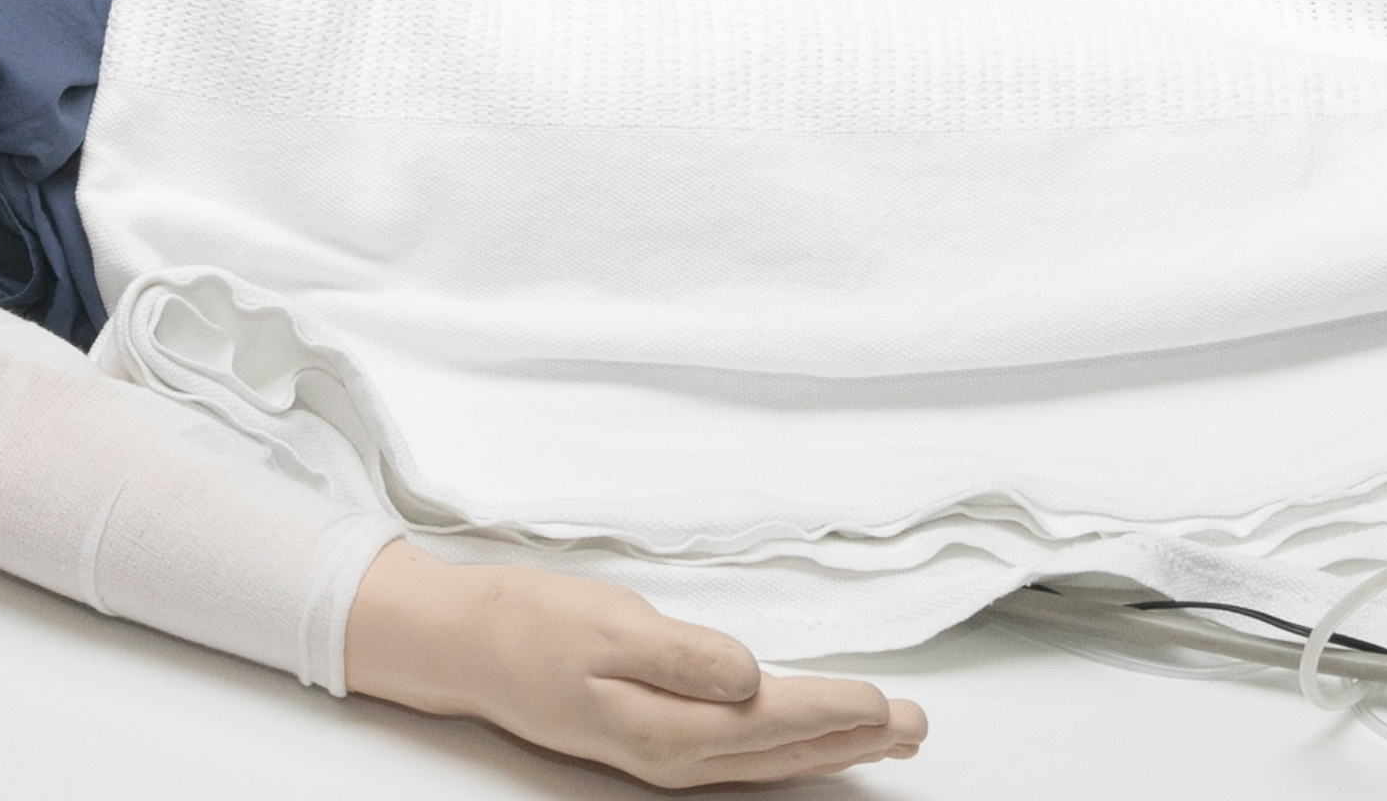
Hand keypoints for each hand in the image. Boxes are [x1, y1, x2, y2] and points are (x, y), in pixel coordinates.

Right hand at [342, 544, 925, 787]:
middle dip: (853, 740)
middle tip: (918, 727)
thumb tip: (750, 676)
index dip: (832, 713)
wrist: (469, 646)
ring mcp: (666, 756)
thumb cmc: (533, 626)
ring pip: (768, 761)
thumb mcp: (609, 625)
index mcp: (665, 729)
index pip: (770, 724)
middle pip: (781, 754)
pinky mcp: (658, 742)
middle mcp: (673, 756)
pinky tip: (811, 738)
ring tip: (891, 734)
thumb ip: (684, 656)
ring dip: (832, 748)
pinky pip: (743, 755)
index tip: (884, 701)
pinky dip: (789, 747)